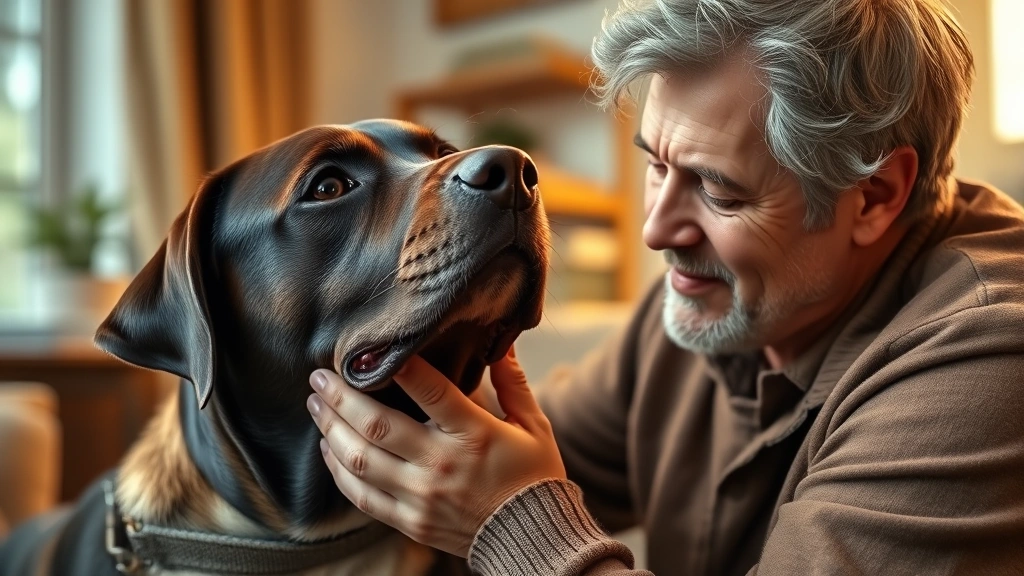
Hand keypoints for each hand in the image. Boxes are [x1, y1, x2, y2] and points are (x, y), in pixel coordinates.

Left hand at [307, 346, 566, 556]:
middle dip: (341, 397)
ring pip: (359, 460)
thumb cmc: (535, 477)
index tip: (367, 348)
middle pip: (377, 424)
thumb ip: (512, 383)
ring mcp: (421, 497)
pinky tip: (329, 448)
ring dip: (330, 429)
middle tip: (319, 377)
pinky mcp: (410, 521)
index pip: (430, 390)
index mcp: (474, 434)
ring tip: (317, 406)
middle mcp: (441, 465)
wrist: (533, 540)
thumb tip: (501, 343)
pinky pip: (362, 496)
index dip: (396, 366)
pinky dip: (338, 471)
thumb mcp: (533, 425)